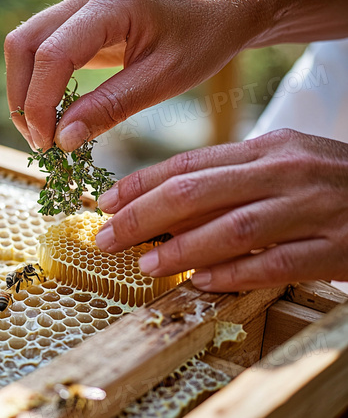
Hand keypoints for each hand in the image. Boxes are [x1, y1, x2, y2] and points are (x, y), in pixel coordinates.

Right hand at [5, 0, 268, 150]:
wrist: (218, 12)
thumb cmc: (201, 42)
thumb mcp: (163, 80)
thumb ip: (110, 108)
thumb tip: (62, 140)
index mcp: (115, 1)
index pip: (53, 54)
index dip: (40, 103)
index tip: (47, 143)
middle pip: (24, 43)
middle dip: (22, 98)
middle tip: (41, 141)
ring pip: (24, 43)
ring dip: (24, 90)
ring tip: (44, 130)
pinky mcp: (76, 12)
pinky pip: (40, 45)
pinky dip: (37, 81)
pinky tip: (53, 110)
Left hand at [94, 129, 347, 291]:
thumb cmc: (329, 183)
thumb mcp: (282, 165)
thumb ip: (230, 180)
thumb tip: (164, 210)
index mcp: (268, 147)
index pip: (190, 163)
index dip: (141, 183)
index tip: (105, 202)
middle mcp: (286, 172)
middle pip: (199, 191)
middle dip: (143, 215)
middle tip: (106, 237)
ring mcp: (313, 208)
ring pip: (234, 227)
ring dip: (182, 248)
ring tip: (146, 263)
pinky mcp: (335, 245)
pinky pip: (275, 263)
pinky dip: (234, 273)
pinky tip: (202, 282)